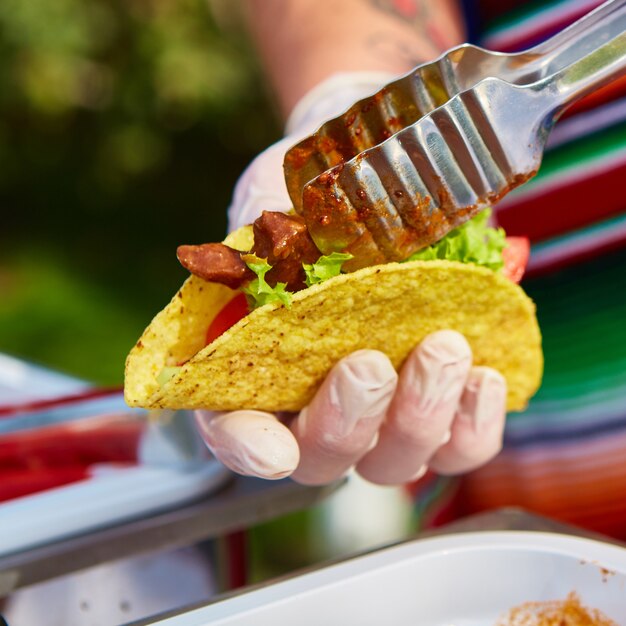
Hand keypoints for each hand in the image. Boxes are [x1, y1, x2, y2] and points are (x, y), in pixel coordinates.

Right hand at [196, 74, 507, 484]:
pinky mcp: (443, 409)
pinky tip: (482, 374)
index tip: (273, 450)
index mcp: (259, 366)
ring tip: (443, 348)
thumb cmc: (320, 209)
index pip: (233, 427)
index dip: (247, 448)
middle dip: (345, 422)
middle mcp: (317, 407)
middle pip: (321, 458)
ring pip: (393, 461)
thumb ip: (267, 220)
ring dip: (418, 417)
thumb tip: (278, 230)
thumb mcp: (279, 194)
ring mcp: (382, 418)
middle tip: (368, 363)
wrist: (389, 201)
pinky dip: (472, 423)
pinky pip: (460, 447)